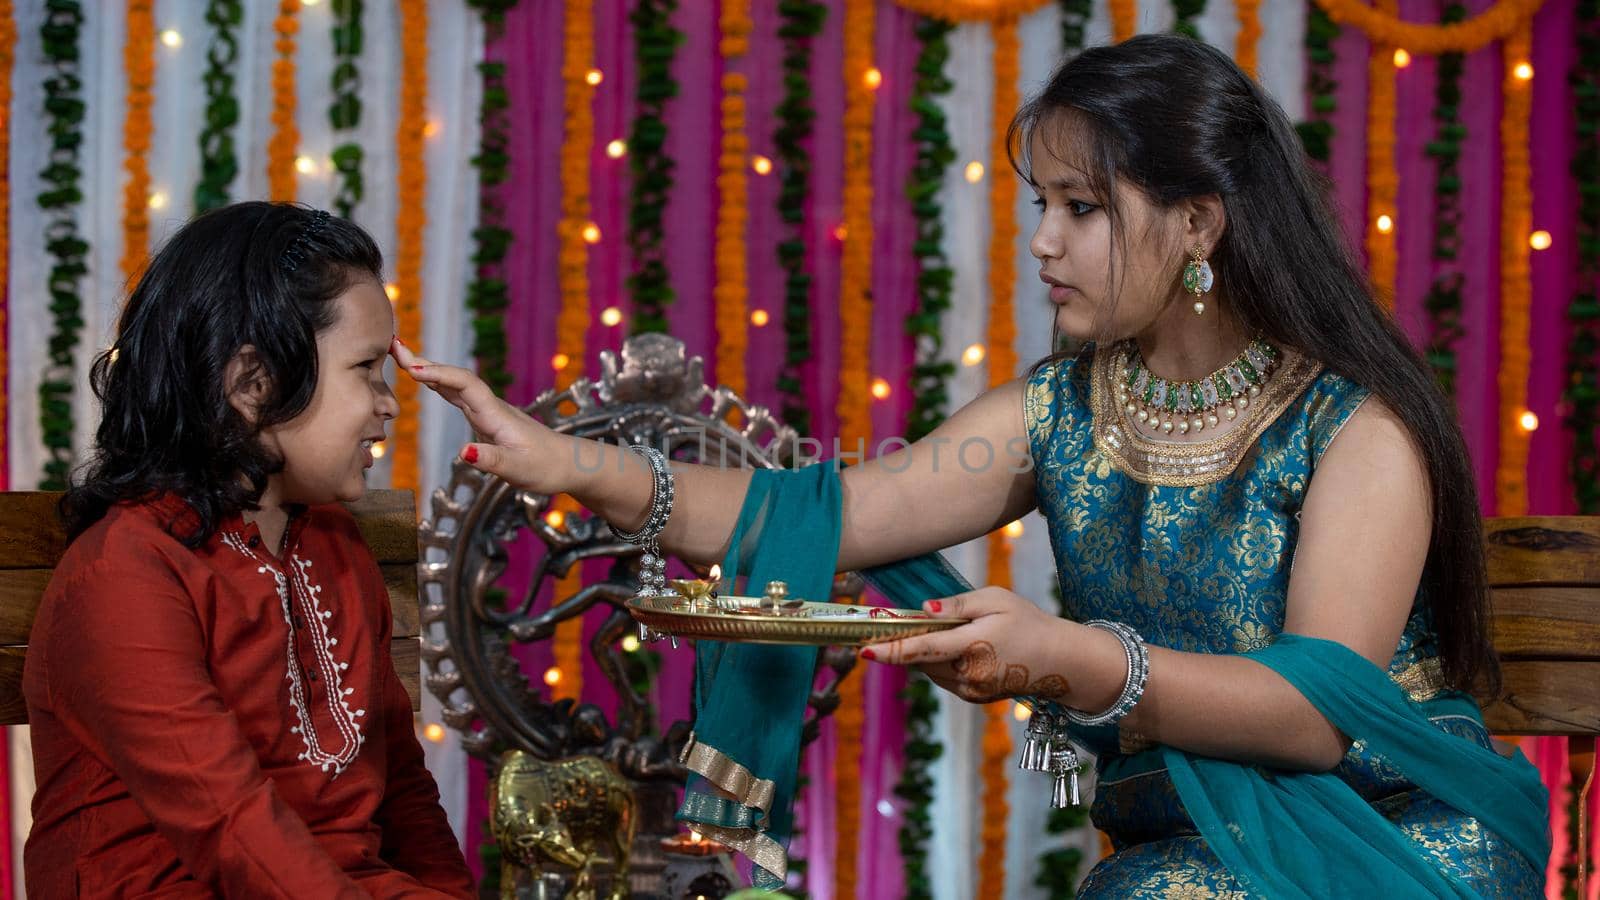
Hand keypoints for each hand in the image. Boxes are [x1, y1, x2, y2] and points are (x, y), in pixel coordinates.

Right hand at [390, 338, 571, 494]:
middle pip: (455, 378)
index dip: (439, 374)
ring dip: (430, 370)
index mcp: (496, 415)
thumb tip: (463, 452)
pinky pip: (459, 396)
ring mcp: (489, 412)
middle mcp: (491, 408)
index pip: (465, 385)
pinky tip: (428, 380)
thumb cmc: (546, 467)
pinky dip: (440, 384)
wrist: (568, 464)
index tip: (412, 367)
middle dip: (425, 362)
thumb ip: (491, 460)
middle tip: (394, 346)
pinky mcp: (488, 420)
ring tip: (400, 355)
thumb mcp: (519, 469)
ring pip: (455, 385)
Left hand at [859, 587, 1074, 704]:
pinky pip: (944, 678)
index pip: (924, 648)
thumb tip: (923, 610)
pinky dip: (942, 662)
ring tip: (956, 634)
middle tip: (912, 623)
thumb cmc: (1027, 621)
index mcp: (974, 646)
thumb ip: (957, 605)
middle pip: (922, 658)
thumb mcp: (995, 600)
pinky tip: (964, 649)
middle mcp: (970, 674)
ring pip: (931, 669)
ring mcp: (971, 690)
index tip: (865, 650)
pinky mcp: (974, 698)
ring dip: (928, 653)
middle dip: (911, 643)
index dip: (892, 650)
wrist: (1059, 660)